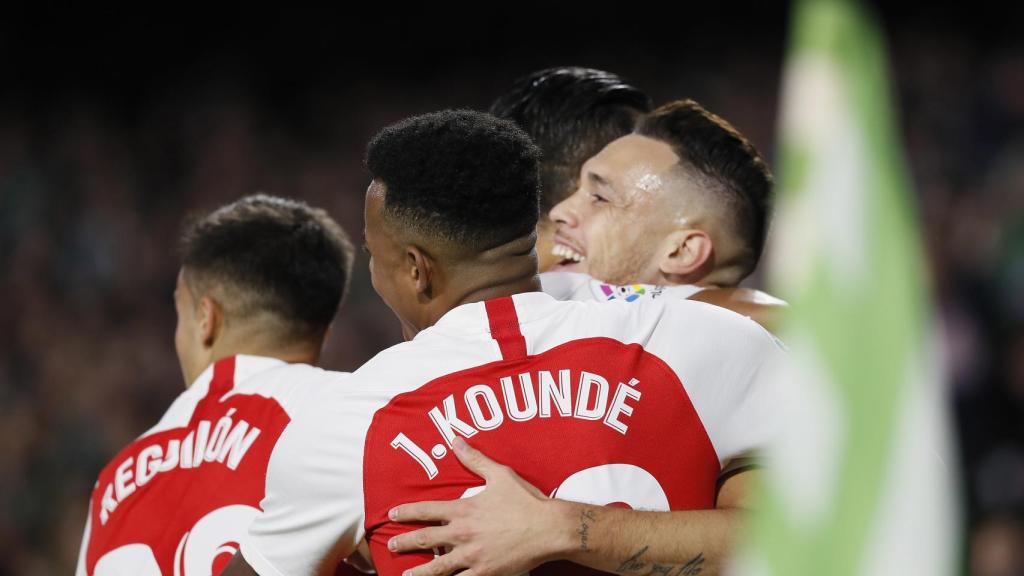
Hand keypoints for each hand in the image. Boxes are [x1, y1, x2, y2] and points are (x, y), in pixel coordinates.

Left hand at [387, 437, 569, 575]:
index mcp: (464, 510)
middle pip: (425, 539)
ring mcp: (472, 556)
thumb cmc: (526, 501)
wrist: (548, 529)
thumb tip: (456, 441)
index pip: (427, 511)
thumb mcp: (500, 475)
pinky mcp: (485, 573)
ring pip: (437, 567)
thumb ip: (475, 459)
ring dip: (418, 571)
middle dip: (405, 542)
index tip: (392, 515)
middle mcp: (463, 534)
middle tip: (391, 545)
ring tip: (405, 575)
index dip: (407, 512)